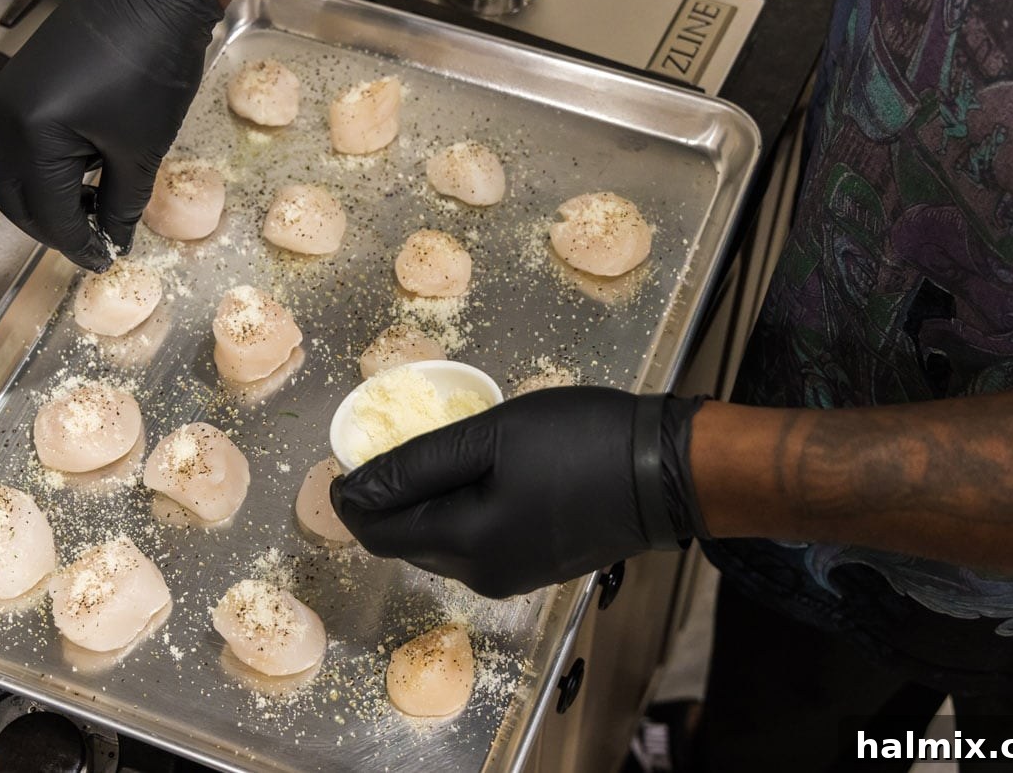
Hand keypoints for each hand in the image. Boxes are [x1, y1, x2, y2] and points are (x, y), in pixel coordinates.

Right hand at [0, 0, 223, 270]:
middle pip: (16, 199)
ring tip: (98, 210)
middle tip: (94, 243)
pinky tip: (87, 175)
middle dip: (53, 228)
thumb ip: (124, 204)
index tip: (104, 260)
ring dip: (51, 199)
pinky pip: (24, 143)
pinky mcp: (23, 84)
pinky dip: (50, 169)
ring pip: (17, 173)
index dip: (77, 245)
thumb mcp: (141, 149)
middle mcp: (8, 115)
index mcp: (34, 133)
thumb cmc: (152, 62)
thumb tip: (116, 238)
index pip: (47, 214)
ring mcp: (10, 97)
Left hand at [330, 387, 705, 597]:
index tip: (344, 461)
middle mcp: (482, 575)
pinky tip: (471, 477)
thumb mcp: (491, 435)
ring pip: (439, 546)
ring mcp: (510, 577)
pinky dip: (456, 515)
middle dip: (385, 503)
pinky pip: (473, 546)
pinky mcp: (533, 569)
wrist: (668, 472)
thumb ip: (417, 464)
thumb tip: (355, 486)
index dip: (351, 499)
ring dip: (422, 508)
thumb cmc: (583, 442)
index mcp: (467, 544)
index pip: (378, 533)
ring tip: (430, 455)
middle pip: (406, 543)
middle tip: (385, 450)